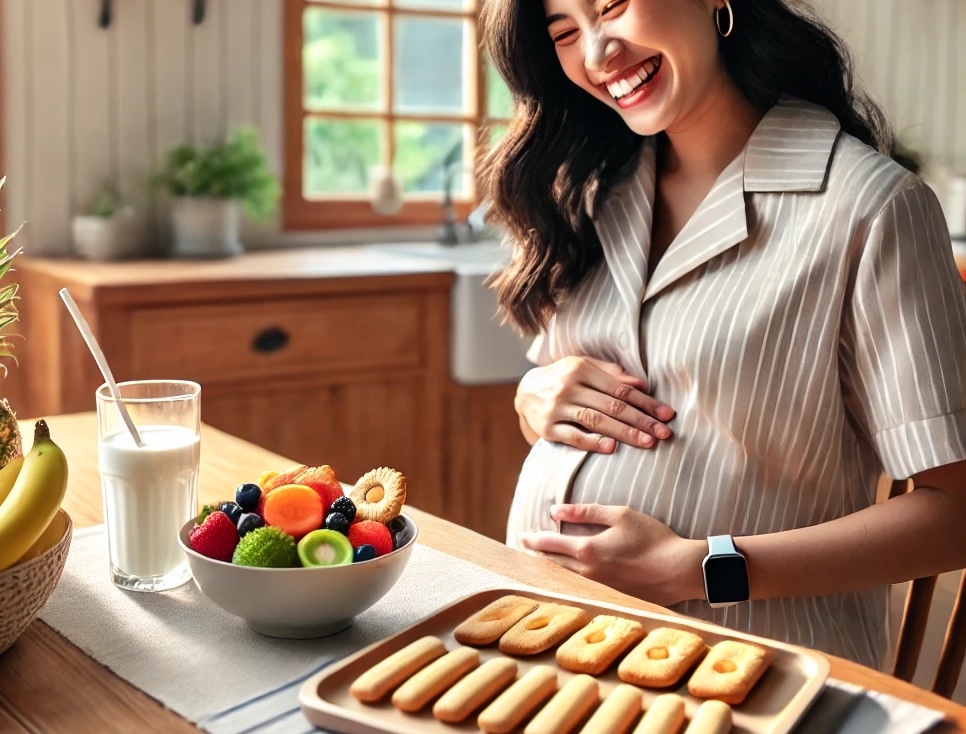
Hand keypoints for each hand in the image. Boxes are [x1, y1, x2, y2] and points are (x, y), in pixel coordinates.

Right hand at [515, 356, 674, 452]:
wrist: (524, 392)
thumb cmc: (563, 378)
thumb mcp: (583, 367)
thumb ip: (611, 374)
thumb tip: (641, 384)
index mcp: (581, 369)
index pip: (621, 389)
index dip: (646, 402)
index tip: (667, 415)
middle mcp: (568, 386)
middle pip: (612, 406)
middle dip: (642, 420)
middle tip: (664, 433)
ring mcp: (557, 407)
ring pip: (596, 421)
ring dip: (625, 433)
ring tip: (648, 442)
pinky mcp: (548, 428)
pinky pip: (574, 436)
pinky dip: (593, 443)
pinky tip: (612, 448)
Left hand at [518, 503, 704, 606]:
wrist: (680, 570)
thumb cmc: (653, 538)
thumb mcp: (620, 515)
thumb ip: (586, 512)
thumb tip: (556, 510)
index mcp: (587, 550)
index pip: (550, 544)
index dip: (533, 538)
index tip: (522, 535)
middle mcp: (588, 573)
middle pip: (553, 564)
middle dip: (538, 554)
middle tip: (527, 547)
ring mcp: (599, 588)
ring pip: (565, 578)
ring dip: (552, 568)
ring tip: (544, 560)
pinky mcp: (610, 597)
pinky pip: (582, 587)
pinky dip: (570, 579)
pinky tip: (570, 575)